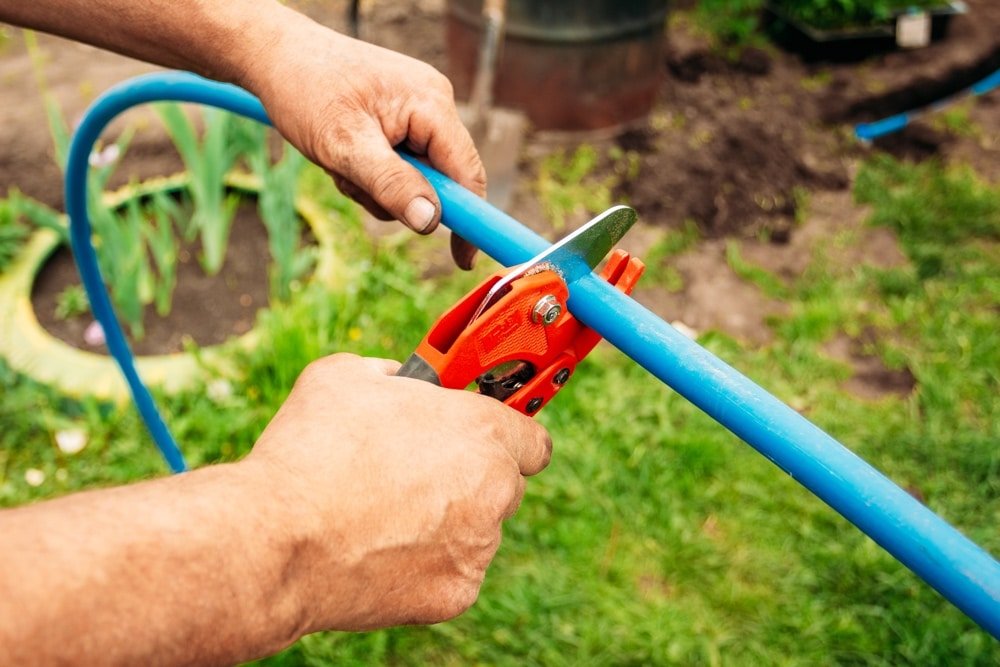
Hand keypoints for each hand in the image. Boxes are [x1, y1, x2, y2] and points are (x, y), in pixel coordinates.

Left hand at [240, 10, 483, 268]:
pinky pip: (399, 166)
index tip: (462, 261)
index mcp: (431, 104)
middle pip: (440, 180)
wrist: (275, 55)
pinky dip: (371, 174)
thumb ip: (390, 183)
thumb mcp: (344, 144)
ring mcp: (418, 113)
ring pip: (415, 179)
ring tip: (339, 162)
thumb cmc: (305, 89)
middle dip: (396, 195)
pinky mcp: (400, 121)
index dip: (469, 221)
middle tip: (352, 181)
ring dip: (376, 187)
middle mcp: (433, 105)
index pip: (468, 173)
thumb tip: (430, 221)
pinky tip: (343, 155)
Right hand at [244, 354, 551, 631]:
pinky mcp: (455, 594)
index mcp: (481, 430)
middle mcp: (494, 489)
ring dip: (446, 524)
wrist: (278, 538)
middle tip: (414, 475)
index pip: (533, 440)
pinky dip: (424, 566)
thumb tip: (399, 383)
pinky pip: (451, 574)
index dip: (507, 439)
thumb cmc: (312, 449)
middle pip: (503, 486)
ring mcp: (478, 547)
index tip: (481, 442)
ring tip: (381, 514)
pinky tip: (377, 550)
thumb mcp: (347, 376)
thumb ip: (393, 374)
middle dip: (471, 480)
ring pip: (476, 532)